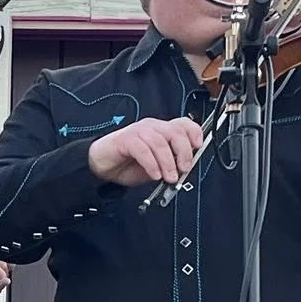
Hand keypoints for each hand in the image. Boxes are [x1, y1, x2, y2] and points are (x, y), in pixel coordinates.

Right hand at [88, 117, 203, 186]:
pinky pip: (142, 149)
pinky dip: (151, 163)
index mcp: (161, 131)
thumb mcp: (157, 167)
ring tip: (168, 177)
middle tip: (183, 169)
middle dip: (183, 152)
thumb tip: (184, 170)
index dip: (194, 133)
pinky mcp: (125, 140)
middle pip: (175, 132)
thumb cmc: (129, 164)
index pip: (183, 124)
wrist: (103, 166)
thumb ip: (170, 165)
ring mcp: (138, 132)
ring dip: (167, 162)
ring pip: (160, 141)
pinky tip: (154, 174)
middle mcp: (151, 128)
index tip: (198, 147)